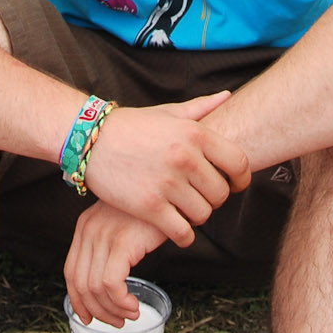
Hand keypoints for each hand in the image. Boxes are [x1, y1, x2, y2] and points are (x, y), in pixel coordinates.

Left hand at [65, 201, 167, 326]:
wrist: (173, 188)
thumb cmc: (152, 210)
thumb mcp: (123, 225)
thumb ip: (111, 246)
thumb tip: (108, 286)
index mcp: (85, 227)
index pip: (71, 272)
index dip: (78, 300)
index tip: (90, 317)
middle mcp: (89, 230)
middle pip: (80, 284)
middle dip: (97, 311)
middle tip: (117, 322)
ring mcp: (104, 235)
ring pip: (95, 288)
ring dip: (113, 310)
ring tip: (131, 314)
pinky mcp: (122, 242)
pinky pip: (111, 284)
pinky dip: (121, 302)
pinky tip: (133, 305)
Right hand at [80, 92, 251, 247]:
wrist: (90, 140)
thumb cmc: (132, 126)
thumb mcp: (168, 112)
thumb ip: (201, 107)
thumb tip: (228, 96)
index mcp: (195, 134)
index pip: (238, 163)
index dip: (242, 178)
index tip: (235, 185)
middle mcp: (185, 158)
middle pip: (221, 193)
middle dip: (214, 199)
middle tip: (201, 197)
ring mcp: (168, 183)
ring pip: (203, 214)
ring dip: (197, 217)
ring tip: (185, 210)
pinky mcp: (149, 206)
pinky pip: (182, 232)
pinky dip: (184, 236)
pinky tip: (177, 229)